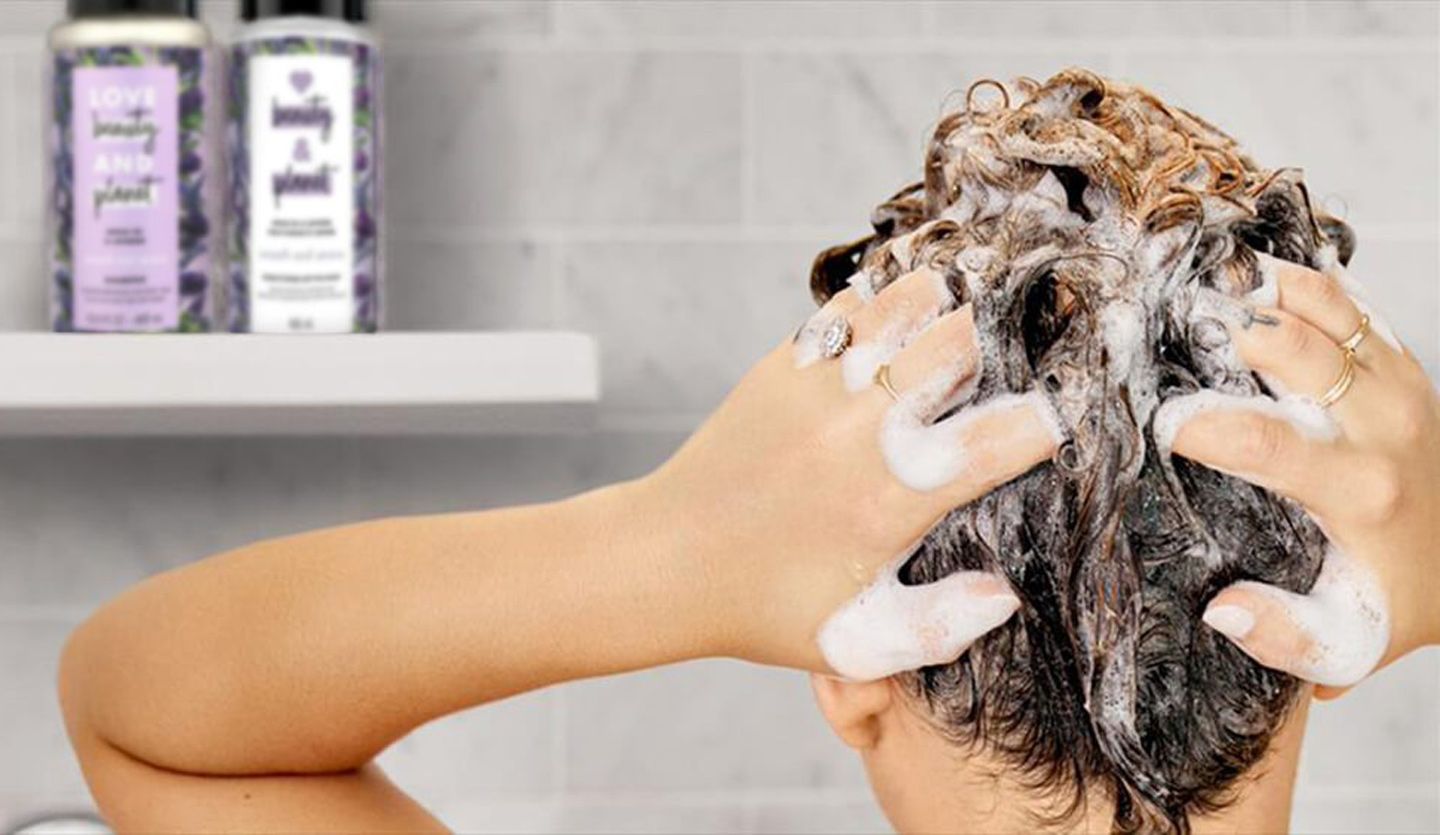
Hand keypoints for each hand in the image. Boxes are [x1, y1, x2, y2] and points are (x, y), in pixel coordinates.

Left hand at [643, 265, 1060, 679]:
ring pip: (909, 303)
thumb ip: (943, 625)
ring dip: (942, 313)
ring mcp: (818, 386)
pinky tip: (890, 332)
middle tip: (996, 372)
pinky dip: (881, 306)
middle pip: (964, 344)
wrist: (667, 559)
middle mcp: (860, 430)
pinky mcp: (783, 364)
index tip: (1052, 426)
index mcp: (892, 499)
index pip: (1005, 437)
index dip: (1048, 423)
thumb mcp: (859, 643)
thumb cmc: (767, 607)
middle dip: (997, 352)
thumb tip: (1005, 593)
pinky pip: (849, 307)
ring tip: (950, 337)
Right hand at [1166, 252, 1439, 696]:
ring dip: (1260, 288)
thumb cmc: (1395, 599)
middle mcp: (1384, 426)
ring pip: (1325, 307)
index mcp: (1361, 492)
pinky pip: (1350, 300)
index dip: (1201, 424)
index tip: (1156, 420)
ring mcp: (1398, 385)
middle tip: (1162, 320)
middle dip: (1224, 328)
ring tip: (1198, 280)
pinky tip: (1249, 276)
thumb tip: (1222, 610)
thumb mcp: (1346, 643)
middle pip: (1294, 350)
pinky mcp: (1402, 364)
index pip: (1266, 443)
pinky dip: (1298, 280)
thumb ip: (1284, 635)